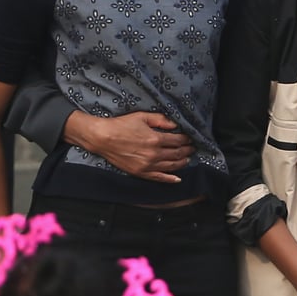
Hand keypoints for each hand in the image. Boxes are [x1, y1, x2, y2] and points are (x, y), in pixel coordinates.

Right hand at [67, 111, 194, 181]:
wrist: (103, 138)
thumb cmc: (121, 125)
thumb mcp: (142, 116)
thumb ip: (160, 120)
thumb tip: (175, 125)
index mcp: (156, 139)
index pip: (178, 140)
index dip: (186, 139)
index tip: (190, 138)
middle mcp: (154, 154)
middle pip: (177, 154)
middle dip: (187, 150)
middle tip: (192, 148)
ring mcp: (148, 165)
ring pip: (171, 166)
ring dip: (182, 162)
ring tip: (187, 159)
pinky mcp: (141, 173)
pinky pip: (159, 178)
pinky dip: (170, 179)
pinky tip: (177, 178)